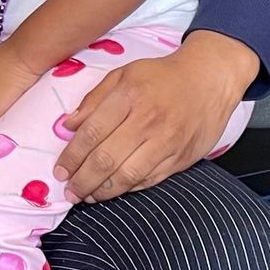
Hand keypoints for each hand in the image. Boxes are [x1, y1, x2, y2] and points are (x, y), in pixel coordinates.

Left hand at [56, 31, 259, 201]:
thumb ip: (94, 99)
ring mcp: (166, 143)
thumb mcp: (124, 73)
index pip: (92, 133)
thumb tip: (67, 125)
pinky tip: (113, 191)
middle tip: (69, 191)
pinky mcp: (180, 159)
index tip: (59, 171)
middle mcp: (148, 121)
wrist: (210, 79)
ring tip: (87, 196)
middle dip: (82, 180)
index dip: (72, 156)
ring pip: (127, 176)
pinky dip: (127, 190)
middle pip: (106, 160)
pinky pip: (149, 181)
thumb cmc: (162, 76)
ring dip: (102, 191)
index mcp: (129, 96)